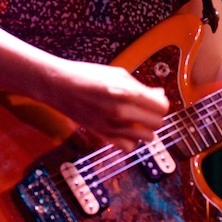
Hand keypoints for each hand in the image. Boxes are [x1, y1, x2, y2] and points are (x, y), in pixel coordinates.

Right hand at [50, 60, 169, 152]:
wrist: (59, 86)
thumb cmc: (86, 75)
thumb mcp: (118, 74)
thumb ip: (140, 86)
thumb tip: (159, 94)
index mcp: (126, 92)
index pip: (162, 107)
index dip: (161, 102)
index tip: (155, 100)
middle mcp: (121, 111)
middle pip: (157, 123)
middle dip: (155, 116)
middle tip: (146, 109)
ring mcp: (112, 126)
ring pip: (147, 138)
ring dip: (145, 129)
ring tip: (136, 120)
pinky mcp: (103, 136)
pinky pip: (129, 147)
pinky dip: (131, 141)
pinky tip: (126, 131)